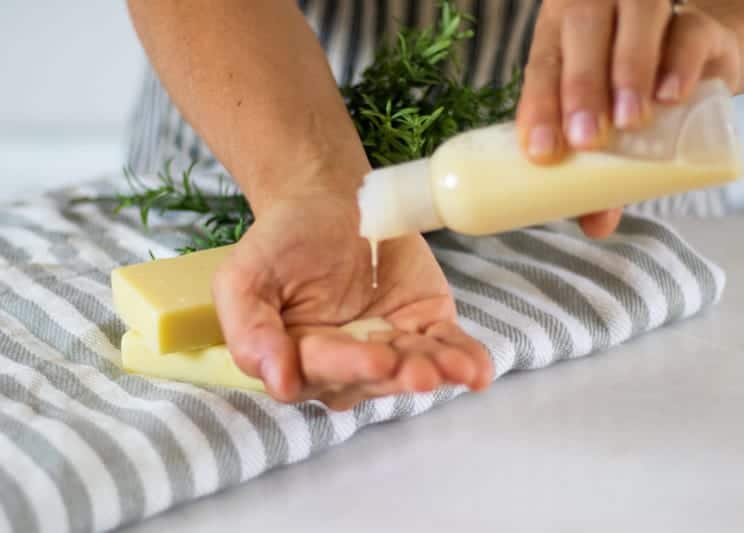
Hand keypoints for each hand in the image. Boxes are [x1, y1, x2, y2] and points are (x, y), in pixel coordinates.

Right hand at [211, 191, 492, 410]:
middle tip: (420, 370)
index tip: (376, 358)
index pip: (321, 371)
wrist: (329, 202)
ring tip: (457, 370)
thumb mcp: (243, 276)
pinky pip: (445, 347)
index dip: (349, 367)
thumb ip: (248, 328)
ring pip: (412, 367)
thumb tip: (275, 379)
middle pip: (372, 376)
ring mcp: (389, 347)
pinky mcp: (424, 327)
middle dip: (397, 374)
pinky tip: (477, 370)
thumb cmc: (283, 240)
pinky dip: (463, 359)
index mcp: (298, 356)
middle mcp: (345, 363)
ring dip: (436, 371)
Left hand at [517, 0, 741, 237]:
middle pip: (582, 35)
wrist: (696, 64)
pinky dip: (679, 63)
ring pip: (633, 22)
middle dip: (580, 90)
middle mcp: (598, 18)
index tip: (543, 152)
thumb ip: (599, 177)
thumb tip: (595, 227)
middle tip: (586, 140)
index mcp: (560, 43)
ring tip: (629, 122)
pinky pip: (688, 32)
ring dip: (628, 73)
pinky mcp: (698, 26)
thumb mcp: (609, 135)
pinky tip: (671, 95)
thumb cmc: (633, 101)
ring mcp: (648, 14)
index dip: (539, 107)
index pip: (541, 69)